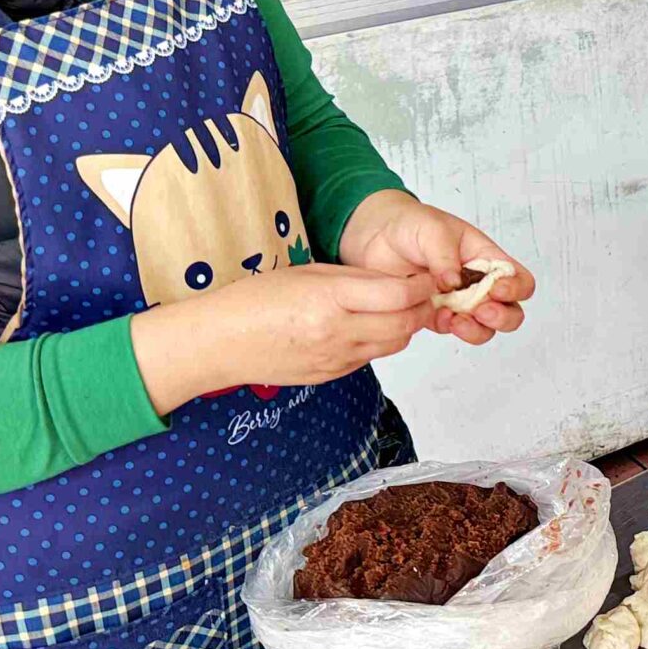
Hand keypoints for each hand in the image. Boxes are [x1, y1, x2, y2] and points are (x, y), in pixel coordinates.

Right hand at [131, 264, 434, 413]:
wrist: (219, 343)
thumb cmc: (255, 300)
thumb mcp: (307, 273)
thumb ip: (354, 278)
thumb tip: (395, 279)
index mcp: (330, 299)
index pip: (398, 294)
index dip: (421, 285)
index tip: (427, 276)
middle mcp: (337, 332)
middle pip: (405, 324)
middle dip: (421, 308)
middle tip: (423, 293)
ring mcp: (335, 359)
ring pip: (393, 344)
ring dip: (403, 326)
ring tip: (395, 309)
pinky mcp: (331, 375)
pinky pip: (370, 358)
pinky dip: (379, 342)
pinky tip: (365, 327)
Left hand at [339, 189, 532, 342]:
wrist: (375, 236)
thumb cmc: (411, 224)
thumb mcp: (433, 229)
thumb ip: (446, 256)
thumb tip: (454, 284)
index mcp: (486, 258)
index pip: (519, 279)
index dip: (515, 289)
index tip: (496, 289)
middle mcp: (477, 282)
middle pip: (510, 311)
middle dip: (502, 317)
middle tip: (482, 311)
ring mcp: (457, 301)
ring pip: (485, 328)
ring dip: (478, 329)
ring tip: (458, 320)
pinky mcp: (435, 314)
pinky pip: (453, 329)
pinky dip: (450, 329)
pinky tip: (438, 317)